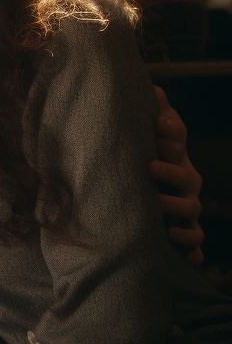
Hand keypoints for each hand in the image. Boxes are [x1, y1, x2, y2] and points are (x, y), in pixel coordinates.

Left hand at [150, 87, 204, 264]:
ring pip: (192, 210)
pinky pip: (194, 242)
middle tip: (150, 166)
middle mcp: (187, 184)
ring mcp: (188, 209)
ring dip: (176, 208)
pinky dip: (191, 248)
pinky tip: (186, 255)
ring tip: (157, 205)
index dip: (172, 132)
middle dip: (172, 170)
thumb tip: (154, 88)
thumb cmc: (151, 163)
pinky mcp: (185, 233)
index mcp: (176, 157)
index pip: (178, 141)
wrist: (158, 198)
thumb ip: (154, 116)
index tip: (158, 123)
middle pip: (188, 177)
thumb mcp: (150, 139)